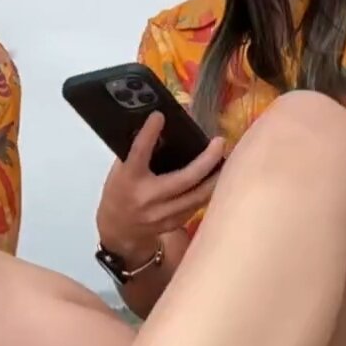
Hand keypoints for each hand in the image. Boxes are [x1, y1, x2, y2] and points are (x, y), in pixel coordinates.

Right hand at [96, 111, 225, 262]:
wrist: (118, 230)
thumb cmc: (119, 194)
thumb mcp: (121, 171)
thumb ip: (138, 154)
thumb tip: (163, 130)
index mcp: (129, 180)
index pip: (139, 153)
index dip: (148, 134)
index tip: (159, 115)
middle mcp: (148, 198)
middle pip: (185, 179)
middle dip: (207, 160)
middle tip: (220, 142)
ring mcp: (163, 214)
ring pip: (199, 195)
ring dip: (216, 177)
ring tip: (226, 160)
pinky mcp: (175, 223)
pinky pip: (198, 205)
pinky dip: (209, 191)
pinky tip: (217, 179)